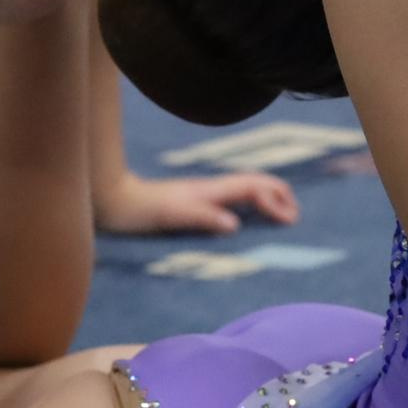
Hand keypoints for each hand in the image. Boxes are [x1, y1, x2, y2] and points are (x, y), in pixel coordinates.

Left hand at [92, 171, 299, 236]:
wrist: (113, 201)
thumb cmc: (140, 211)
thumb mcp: (171, 216)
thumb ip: (203, 217)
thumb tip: (235, 225)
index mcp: (211, 191)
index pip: (254, 187)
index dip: (276, 200)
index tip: (290, 221)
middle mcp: (211, 189)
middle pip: (256, 182)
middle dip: (279, 195)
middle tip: (294, 218)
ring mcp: (204, 194)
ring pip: (245, 189)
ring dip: (267, 199)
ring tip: (280, 218)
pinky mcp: (196, 203)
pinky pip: (232, 200)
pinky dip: (250, 206)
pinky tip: (247, 221)